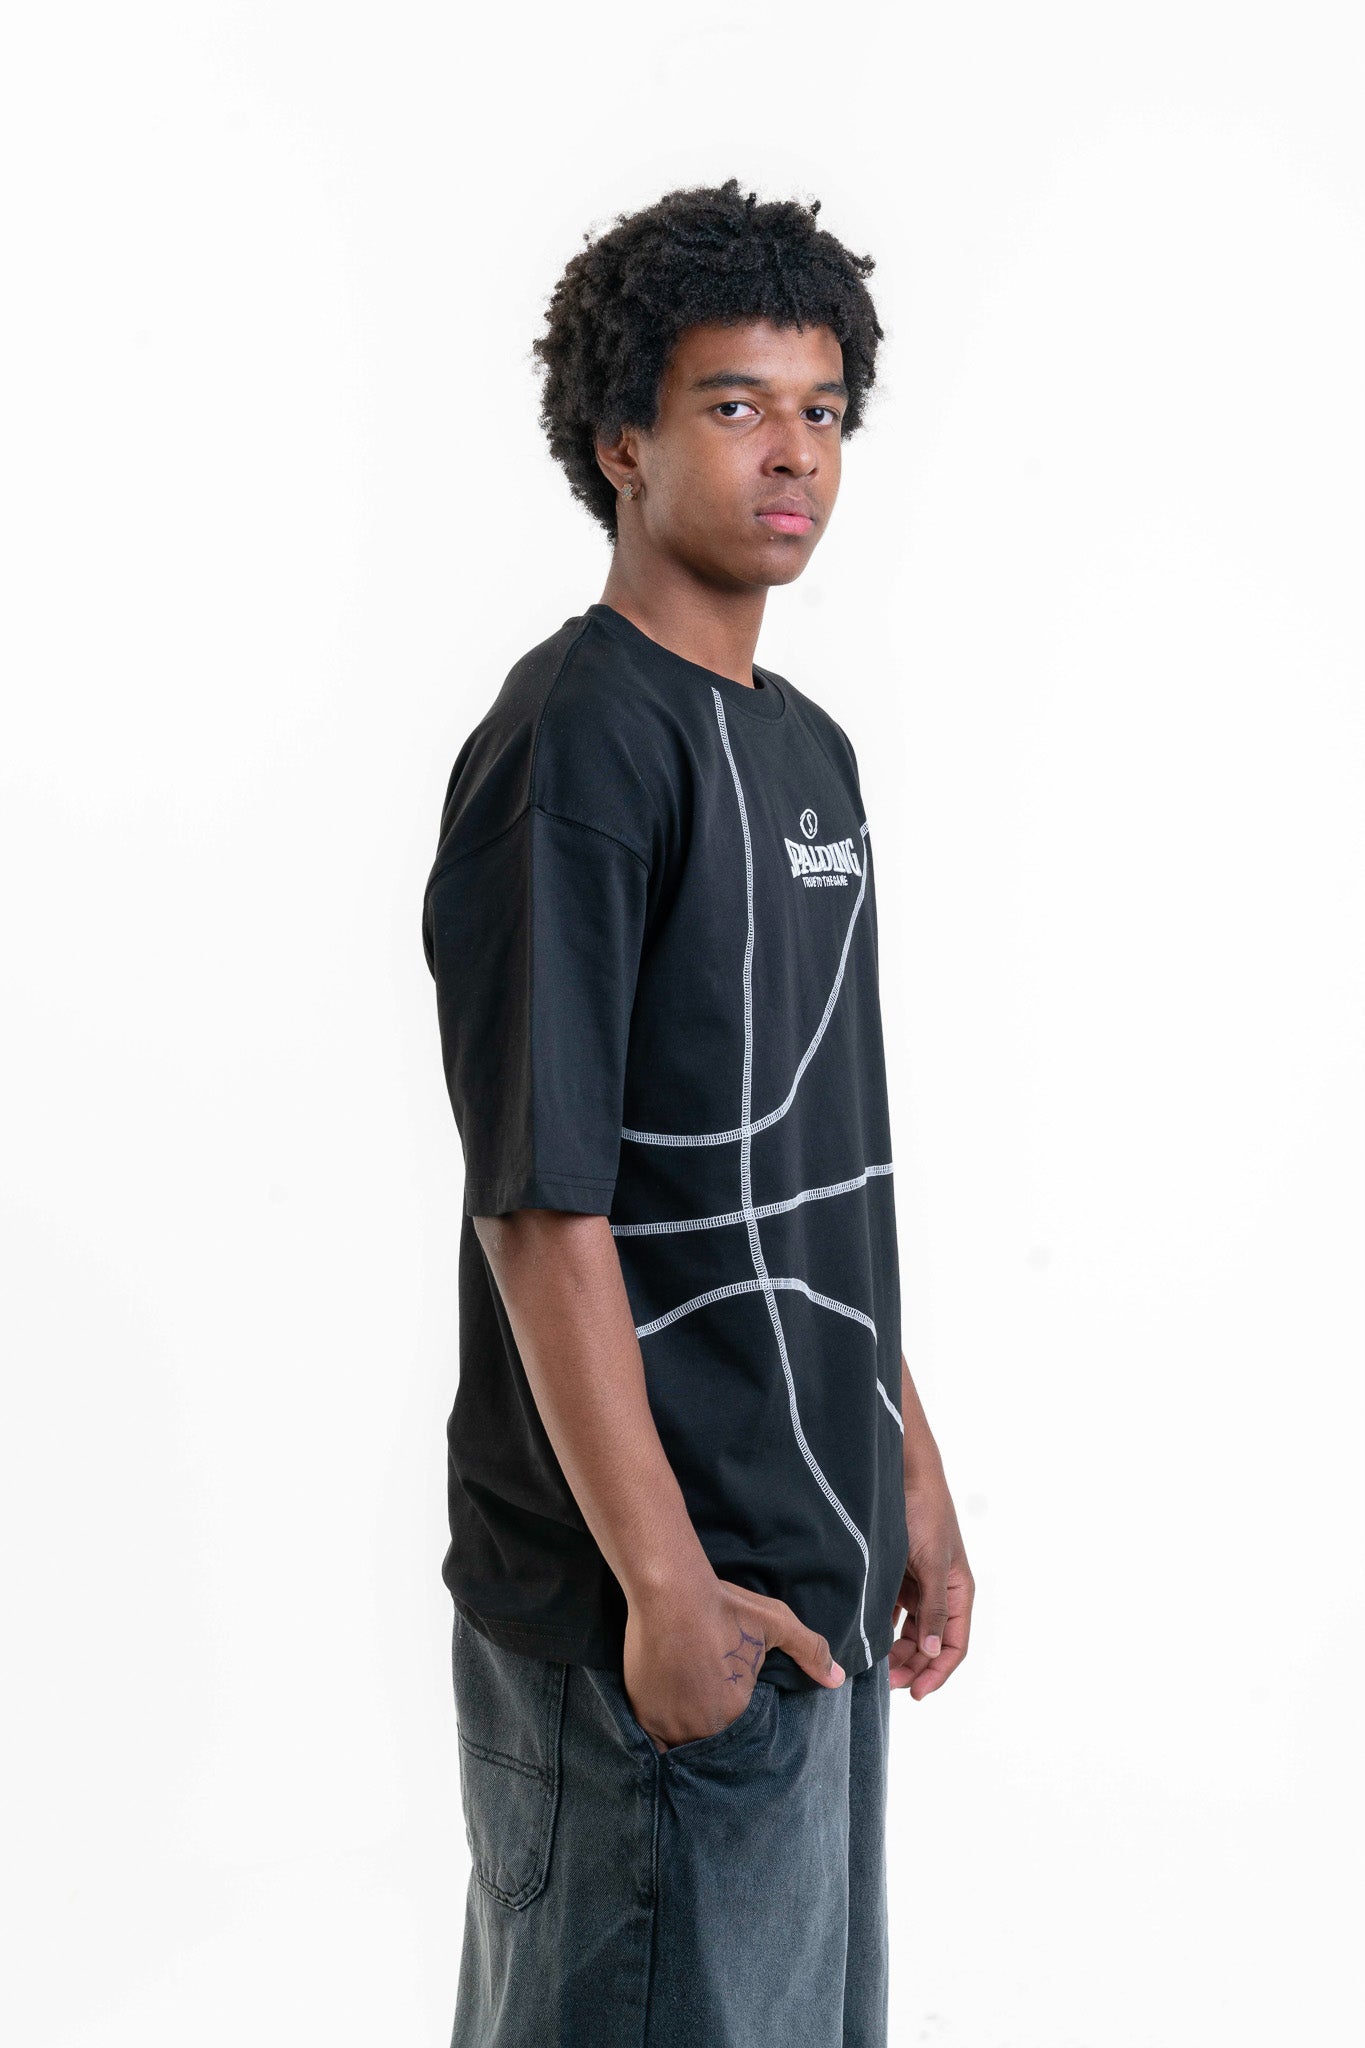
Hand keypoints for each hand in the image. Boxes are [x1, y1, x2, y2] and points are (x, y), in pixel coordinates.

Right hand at [624, 1572, 844, 1752]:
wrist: (670, 1592)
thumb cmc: (725, 1607)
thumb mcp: (776, 1622)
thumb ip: (810, 1651)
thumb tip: (837, 1678)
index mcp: (737, 1712)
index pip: (741, 1735)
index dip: (737, 1722)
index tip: (731, 1705)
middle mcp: (704, 1727)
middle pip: (710, 1741)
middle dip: (712, 1730)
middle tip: (707, 1708)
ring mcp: (670, 1723)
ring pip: (682, 1744)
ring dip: (686, 1734)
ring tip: (686, 1714)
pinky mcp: (644, 1713)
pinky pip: (653, 1742)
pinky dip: (660, 1737)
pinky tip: (664, 1719)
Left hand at [890, 1472, 973, 1698]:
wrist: (903, 1475)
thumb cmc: (925, 1514)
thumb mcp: (931, 1563)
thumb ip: (933, 1608)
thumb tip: (933, 1651)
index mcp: (958, 1593)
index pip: (953, 1645)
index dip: (937, 1673)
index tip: (915, 1694)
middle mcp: (940, 1594)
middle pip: (929, 1644)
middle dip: (912, 1667)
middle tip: (886, 1683)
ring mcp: (918, 1586)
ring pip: (909, 1632)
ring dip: (896, 1653)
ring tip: (875, 1668)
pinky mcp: (897, 1577)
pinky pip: (891, 1613)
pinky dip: (882, 1629)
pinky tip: (866, 1640)